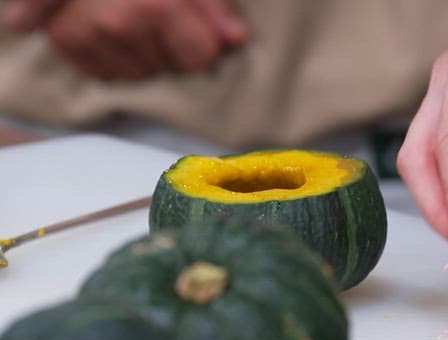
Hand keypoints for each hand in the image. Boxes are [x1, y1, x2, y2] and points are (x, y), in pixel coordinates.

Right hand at [3, 0, 247, 78]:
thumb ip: (214, 5)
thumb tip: (236, 38)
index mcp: (157, 6)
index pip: (199, 58)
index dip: (203, 42)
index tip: (195, 24)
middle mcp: (119, 22)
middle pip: (171, 68)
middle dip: (172, 48)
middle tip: (157, 13)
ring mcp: (85, 32)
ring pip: (139, 76)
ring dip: (143, 55)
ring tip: (131, 17)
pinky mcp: (63, 40)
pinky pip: (106, 73)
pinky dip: (114, 57)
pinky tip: (111, 29)